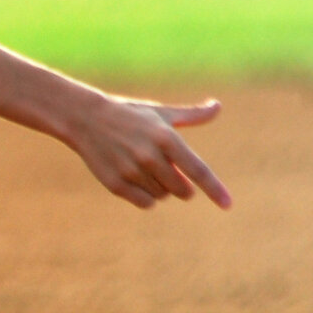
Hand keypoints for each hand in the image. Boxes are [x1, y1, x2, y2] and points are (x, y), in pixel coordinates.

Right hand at [66, 95, 230, 209]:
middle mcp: (150, 156)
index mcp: (165, 137)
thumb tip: (217, 106)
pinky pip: (146, 203)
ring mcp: (131, 171)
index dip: (215, 189)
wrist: (84, 118)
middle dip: (180, 185)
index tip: (228, 205)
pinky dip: (145, 197)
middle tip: (166, 170)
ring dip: (159, 187)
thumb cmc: (129, 115)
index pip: (198, 170)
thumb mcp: (159, 113)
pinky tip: (134, 179)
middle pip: (182, 190)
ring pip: (162, 196)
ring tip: (141, 167)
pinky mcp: (116, 184)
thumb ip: (191, 115)